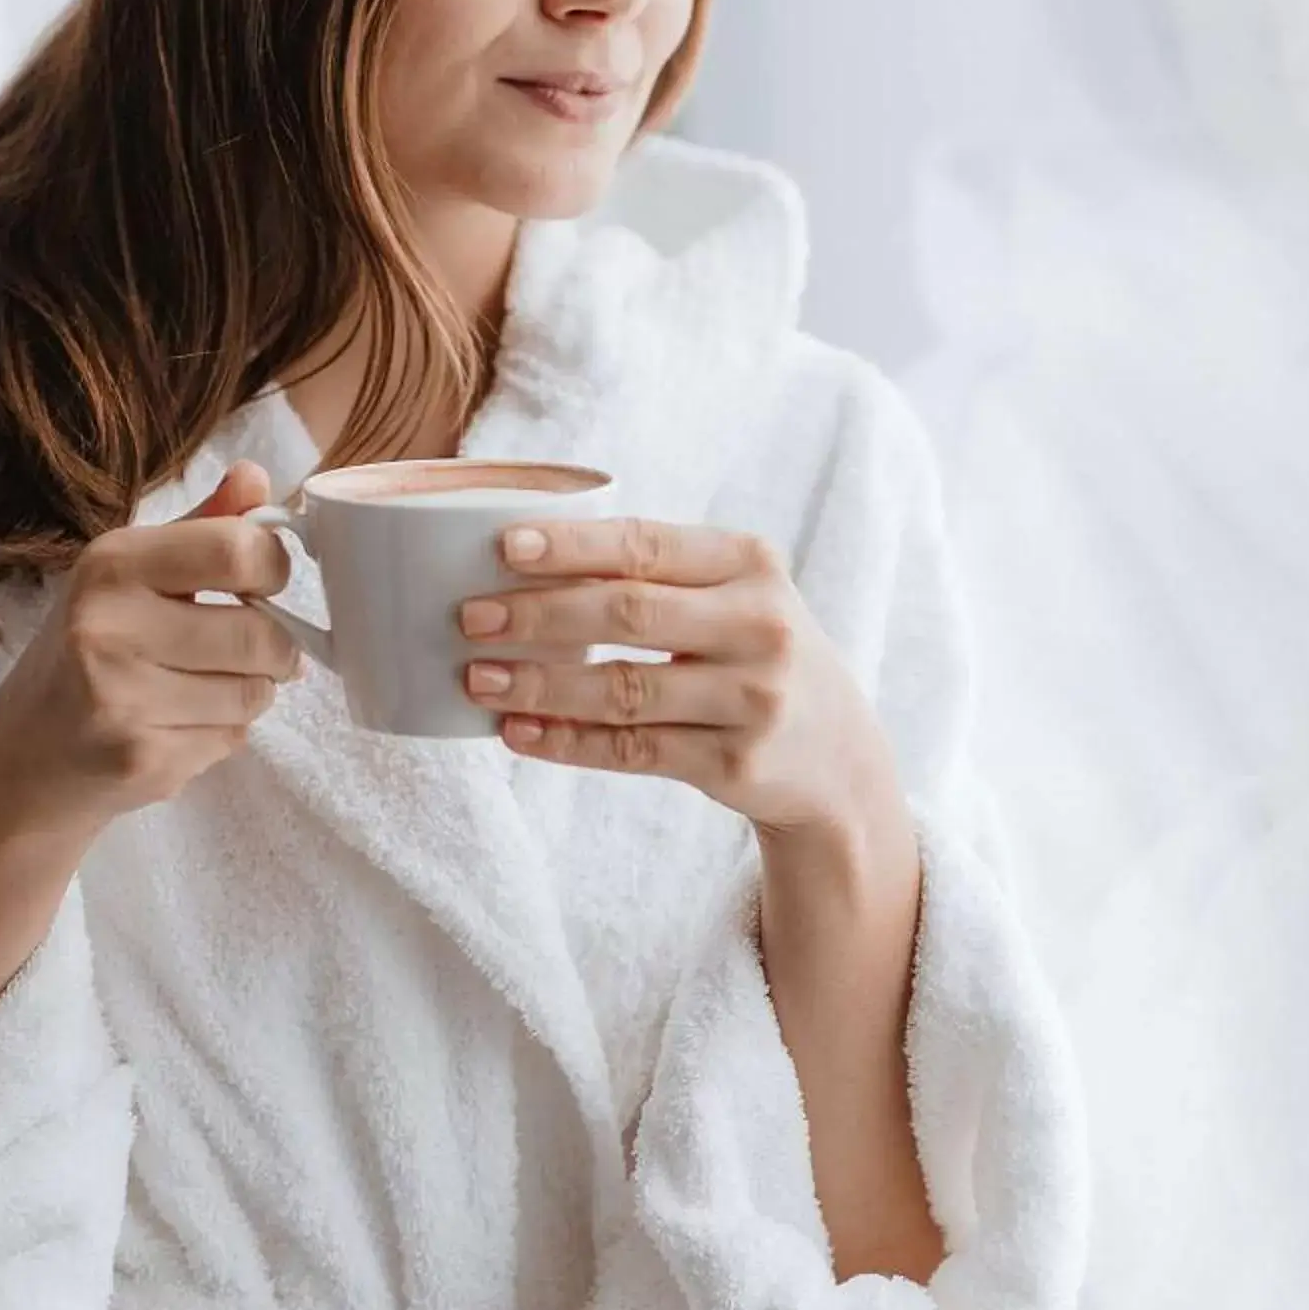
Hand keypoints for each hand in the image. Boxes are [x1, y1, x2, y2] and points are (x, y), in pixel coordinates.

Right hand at [0, 459, 302, 852]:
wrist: (21, 757)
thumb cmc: (86, 653)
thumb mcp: (129, 576)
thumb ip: (202, 528)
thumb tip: (257, 477)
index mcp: (111, 564)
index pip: (237, 549)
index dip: (273, 568)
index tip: (263, 583)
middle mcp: (108, 625)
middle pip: (260, 633)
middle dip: (275, 647)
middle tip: (249, 649)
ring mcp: (121, 697)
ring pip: (256, 691)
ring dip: (251, 692)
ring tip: (205, 688)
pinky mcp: (140, 758)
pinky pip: (234, 737)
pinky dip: (224, 732)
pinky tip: (178, 726)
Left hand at [456, 517, 904, 848]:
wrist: (838, 756)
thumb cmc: (755, 654)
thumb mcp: (736, 597)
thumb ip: (658, 575)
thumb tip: (522, 563)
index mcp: (752, 564)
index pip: (648, 545)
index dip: (572, 546)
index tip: (504, 547)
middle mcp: (760, 626)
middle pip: (628, 613)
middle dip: (538, 614)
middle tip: (470, 617)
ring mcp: (753, 699)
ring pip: (623, 690)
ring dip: (540, 684)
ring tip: (477, 679)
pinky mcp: (737, 764)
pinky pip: (633, 751)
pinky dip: (567, 742)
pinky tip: (518, 733)